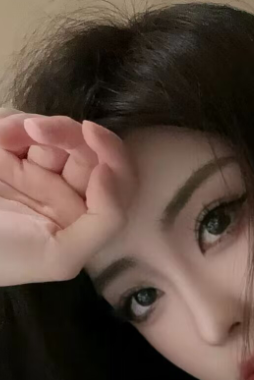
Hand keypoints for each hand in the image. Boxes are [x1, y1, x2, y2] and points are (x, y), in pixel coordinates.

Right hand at [0, 110, 134, 285]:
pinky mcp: (4, 151)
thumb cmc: (4, 257)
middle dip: (66, 133)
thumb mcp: (61, 257)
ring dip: (29, 126)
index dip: (112, 152)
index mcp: (81, 215)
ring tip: (1, 139)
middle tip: (34, 129)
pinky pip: (17, 122)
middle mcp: (61, 191)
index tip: (90, 133)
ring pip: (52, 130)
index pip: (115, 178)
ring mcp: (30, 169)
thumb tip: (110, 172)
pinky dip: (8, 123)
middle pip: (85, 148)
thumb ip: (102, 222)